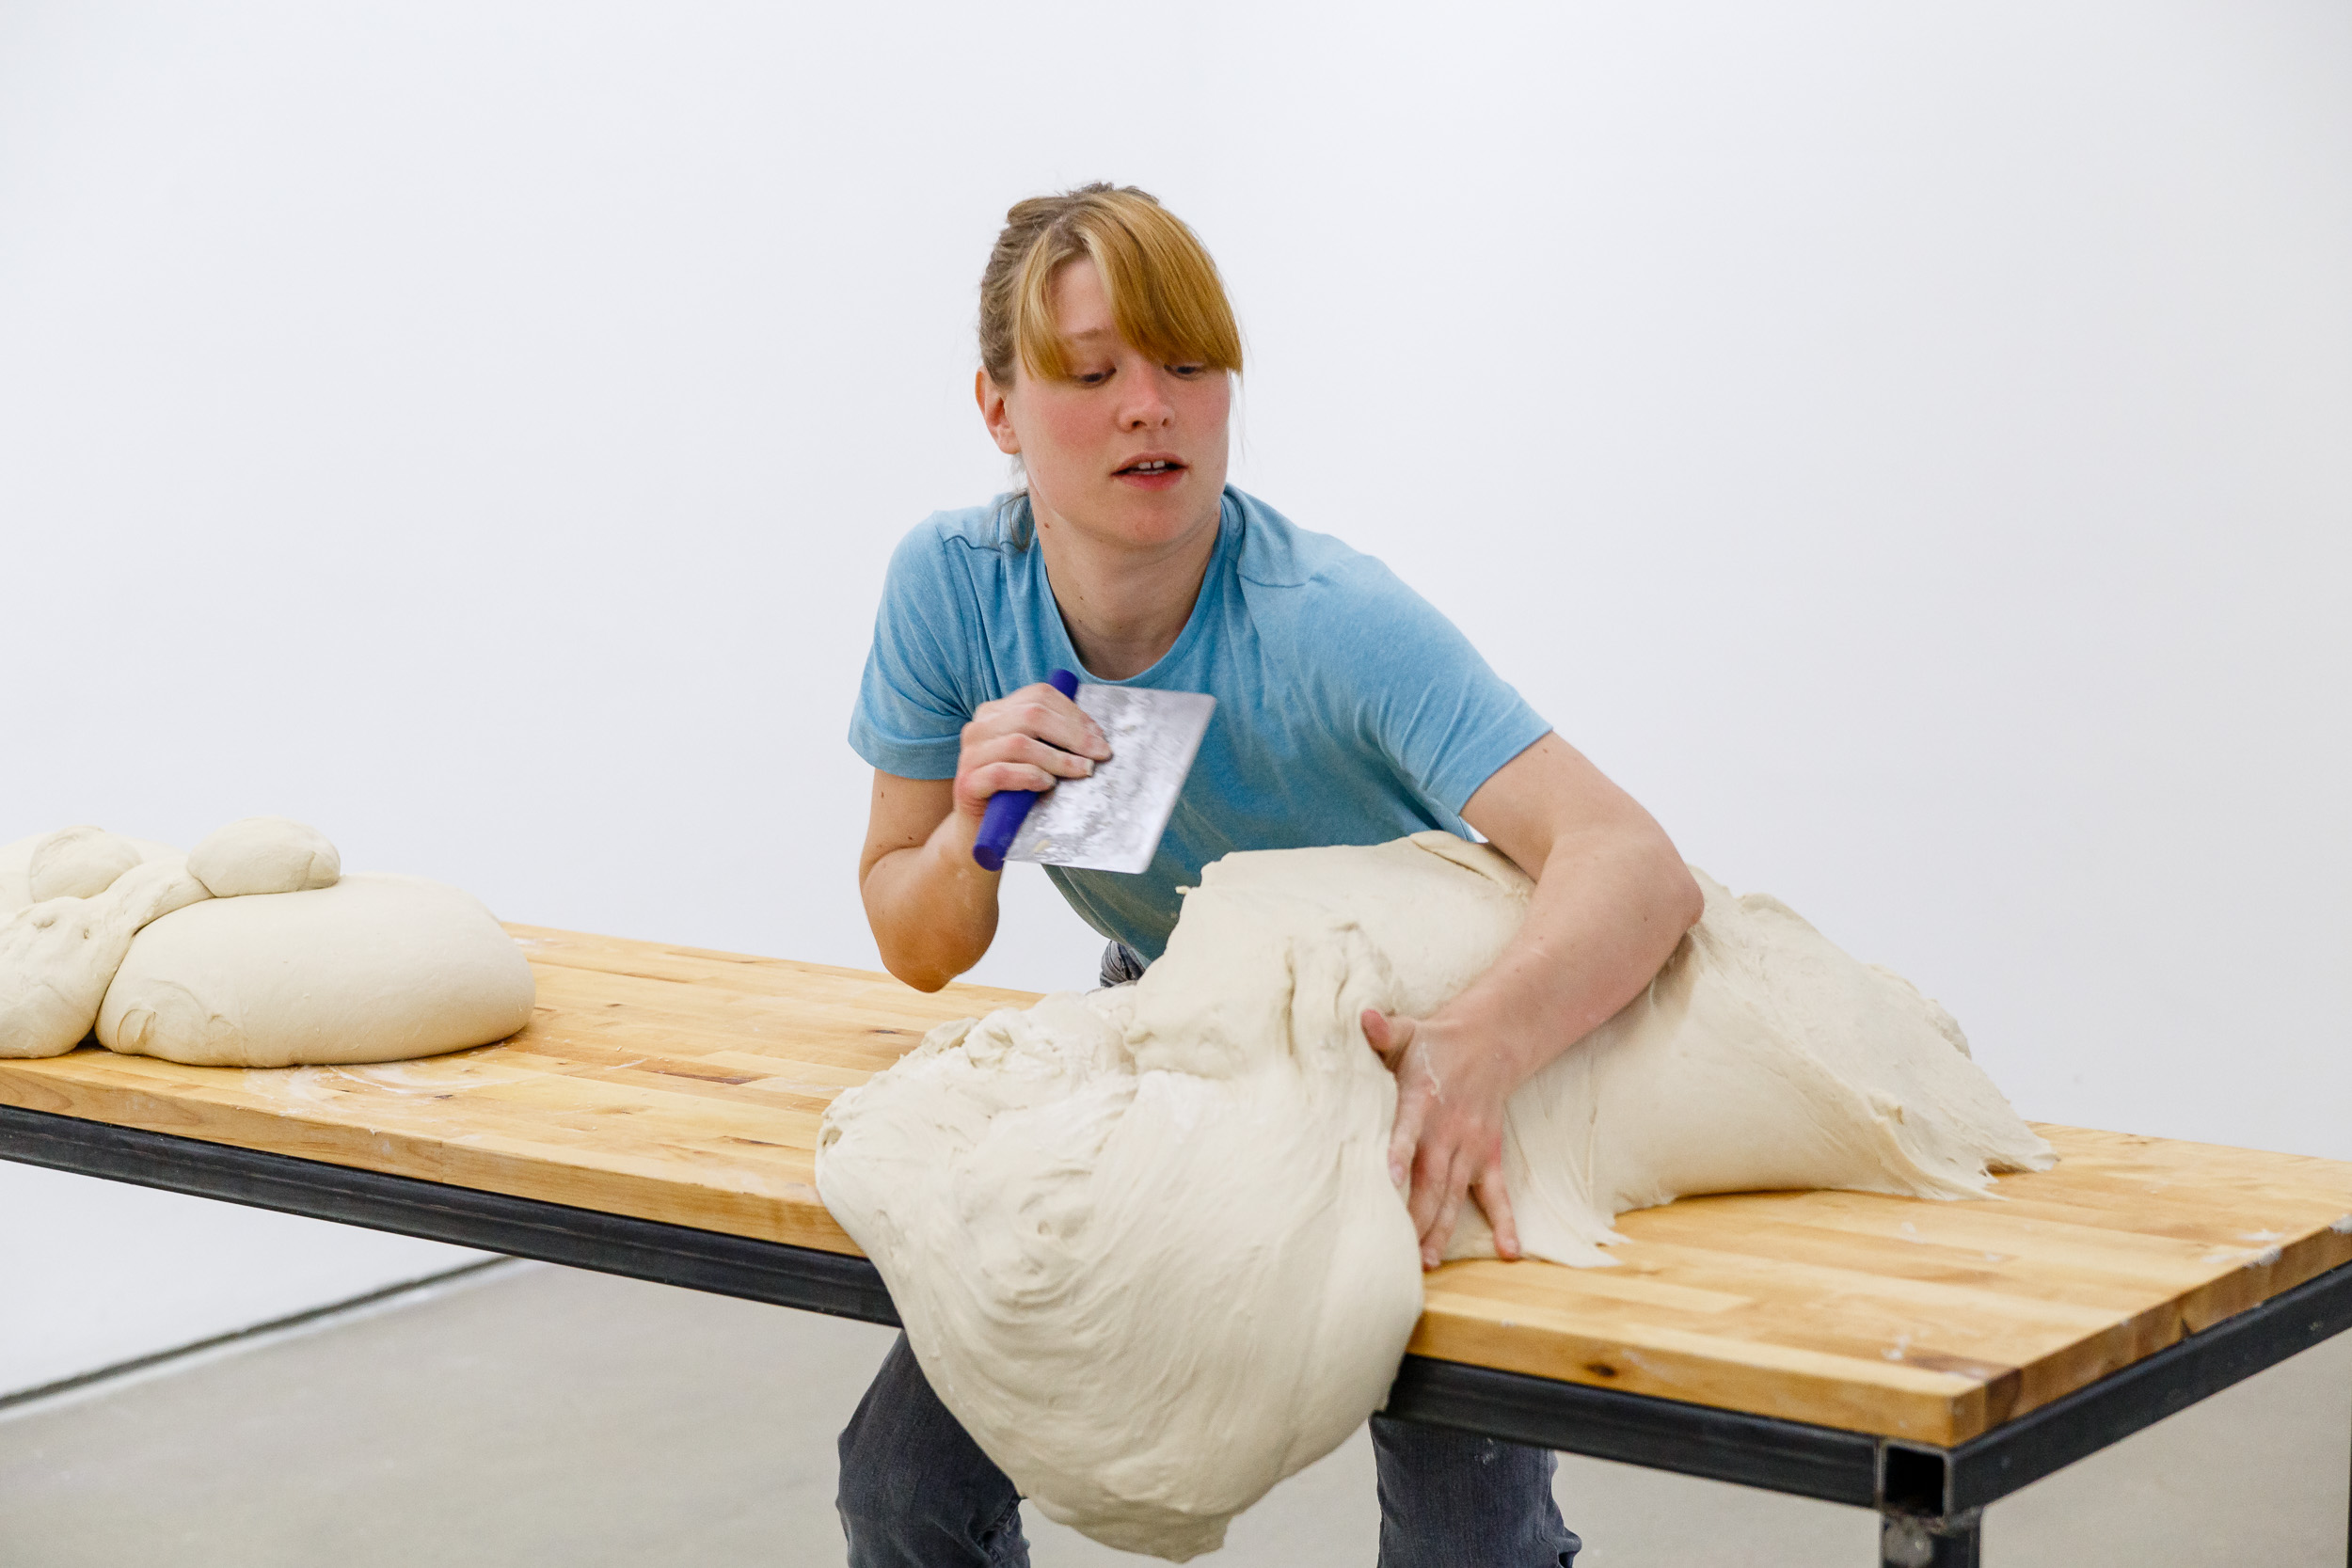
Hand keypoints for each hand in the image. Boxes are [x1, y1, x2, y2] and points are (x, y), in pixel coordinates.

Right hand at [952, 682, 1111, 823]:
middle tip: (1100, 754)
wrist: (980, 831)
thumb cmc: (1014, 792)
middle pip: (1033, 715)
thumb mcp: (1034, 756)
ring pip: (1019, 744)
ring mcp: (970, 755)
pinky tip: (1048, 784)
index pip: (1039, 696)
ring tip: (1083, 771)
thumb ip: (1052, 737)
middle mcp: (979, 727)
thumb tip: (1096, 734)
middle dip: (1074, 734)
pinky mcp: (967, 783)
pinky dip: (1030, 776)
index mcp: (995, 712)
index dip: (1074, 713)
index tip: (1099, 736)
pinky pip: (1001, 773)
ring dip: (1059, 758)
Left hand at [1362, 1008, 1521, 1268]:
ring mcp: (1470, 1147)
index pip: (1408, 1129)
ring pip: (1454, 1194)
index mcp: (1422, 1099)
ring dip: (1441, 1228)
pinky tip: (1508, 1251)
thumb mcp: (1406, 1031)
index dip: (1399, 1153)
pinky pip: (1497, 1193)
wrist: (1487, 1043)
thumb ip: (1383, 1030)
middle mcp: (1448, 1128)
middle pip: (1431, 1179)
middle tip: (1397, 1251)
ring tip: (1427, 1261)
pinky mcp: (1487, 1156)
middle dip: (1416, 1215)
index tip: (1390, 1179)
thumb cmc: (1431, 1045)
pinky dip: (1505, 1221)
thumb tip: (1363, 1016)